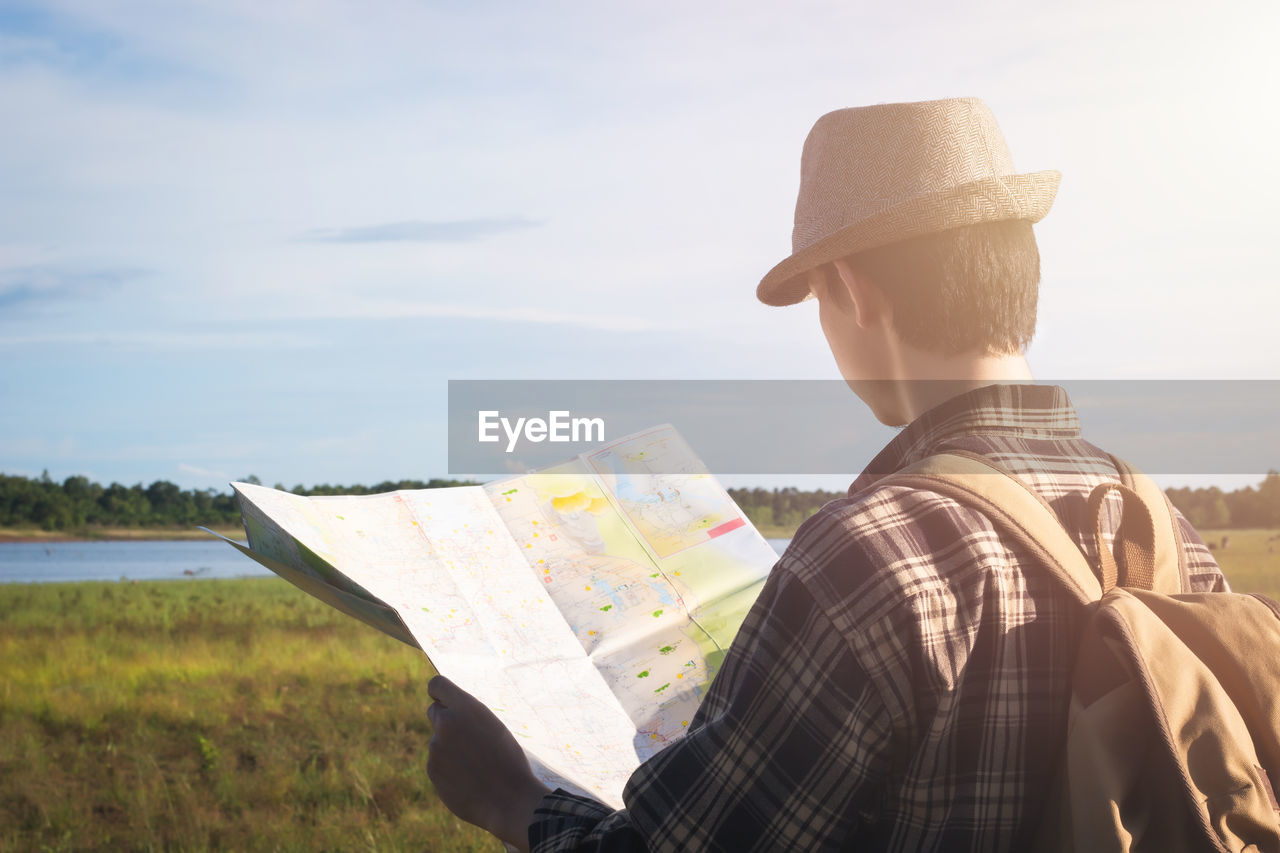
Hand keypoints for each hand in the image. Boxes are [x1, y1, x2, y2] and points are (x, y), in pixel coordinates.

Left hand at [426, 675, 551, 850]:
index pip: (437, 685)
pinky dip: (449, 769)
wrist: (509, 799)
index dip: (439, 692)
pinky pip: (438, 763)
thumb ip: (467, 718)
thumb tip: (447, 715)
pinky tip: (468, 780)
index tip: (443, 699)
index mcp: (466, 708)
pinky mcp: (432, 770)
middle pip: (434, 711)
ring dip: (451, 749)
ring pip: (439, 741)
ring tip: (476, 766)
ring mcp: (436, 748)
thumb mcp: (493, 727)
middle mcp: (446, 723)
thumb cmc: (509, 761)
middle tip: (465, 735)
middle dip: (445, 719)